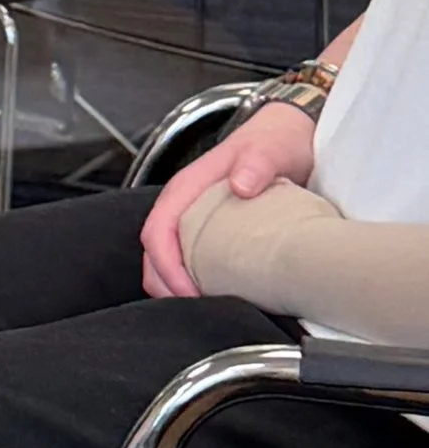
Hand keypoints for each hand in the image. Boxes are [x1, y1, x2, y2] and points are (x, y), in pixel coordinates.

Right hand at [141, 98, 317, 296]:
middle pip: (155, 252)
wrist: (292, 135)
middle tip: (195, 313)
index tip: (188, 292)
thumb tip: (240, 185)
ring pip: (167, 258)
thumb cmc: (277, 141)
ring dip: (175, 287)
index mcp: (189, 186)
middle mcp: (186, 204)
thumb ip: (257, 161)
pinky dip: (192, 283)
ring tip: (204, 310)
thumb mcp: (272, 146)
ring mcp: (196, 218)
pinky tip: (216, 297)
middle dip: (165, 285)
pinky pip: (189, 260)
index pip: (157, 231)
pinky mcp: (211, 231)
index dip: (166, 266)